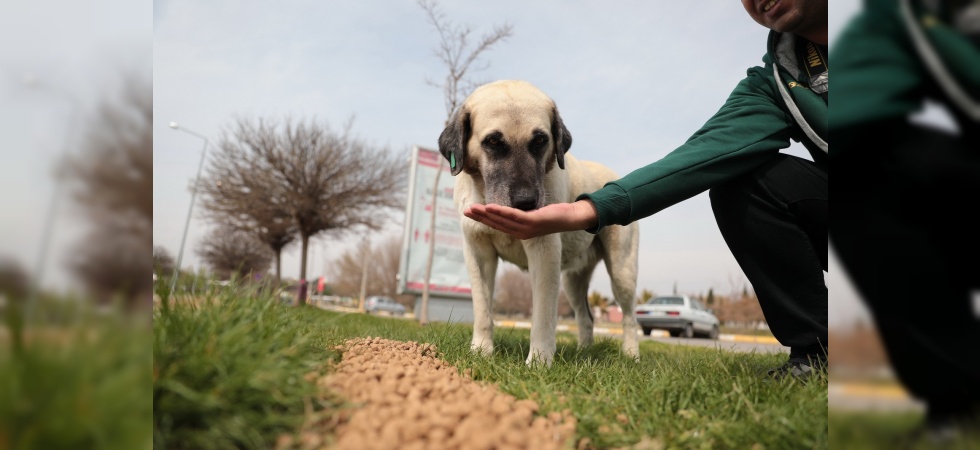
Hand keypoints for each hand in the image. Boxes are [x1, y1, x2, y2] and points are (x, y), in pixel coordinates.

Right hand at [463, 200, 598, 239]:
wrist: (572, 218)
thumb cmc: (553, 214)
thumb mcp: (534, 212)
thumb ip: (521, 210)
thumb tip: (511, 203)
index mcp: (519, 230)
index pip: (497, 224)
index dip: (482, 219)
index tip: (469, 212)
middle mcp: (521, 232)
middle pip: (495, 224)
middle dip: (479, 218)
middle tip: (465, 211)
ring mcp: (526, 229)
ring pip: (502, 221)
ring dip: (486, 215)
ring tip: (473, 209)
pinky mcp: (533, 222)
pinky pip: (514, 217)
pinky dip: (501, 212)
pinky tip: (491, 207)